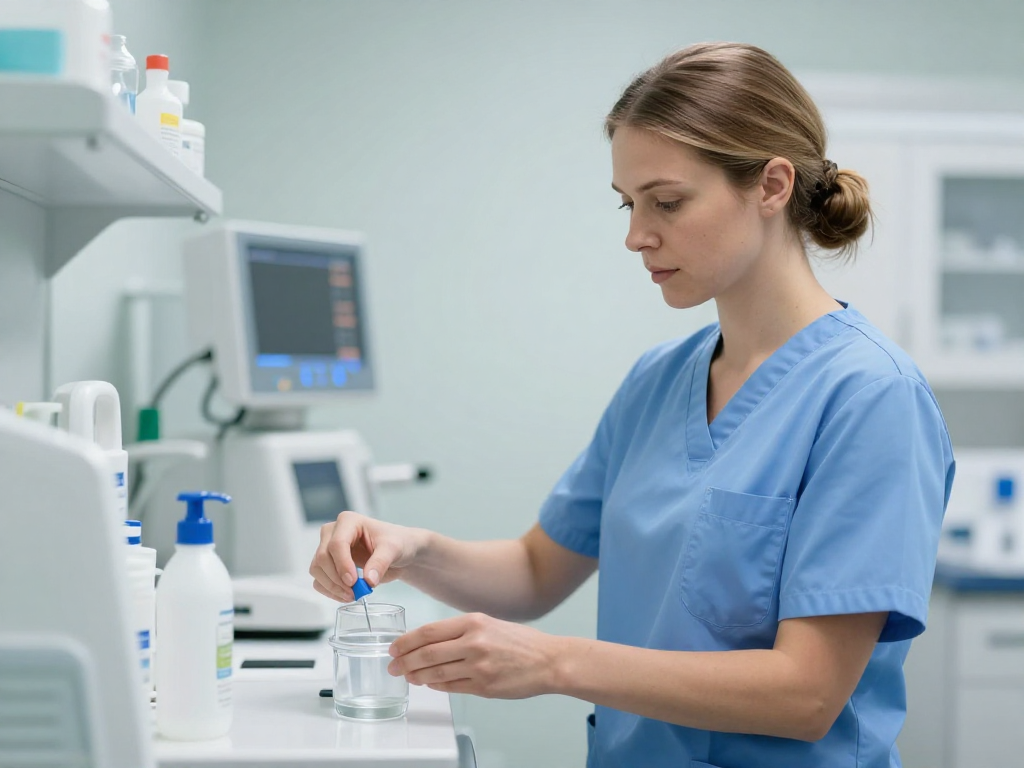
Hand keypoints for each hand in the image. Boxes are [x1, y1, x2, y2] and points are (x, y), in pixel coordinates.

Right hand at [309, 511, 425, 601]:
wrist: (397, 553)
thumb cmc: (396, 542)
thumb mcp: (393, 549)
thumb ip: (380, 562)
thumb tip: (369, 580)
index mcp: (348, 521)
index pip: (337, 543)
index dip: (342, 564)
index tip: (353, 581)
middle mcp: (333, 532)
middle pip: (323, 557)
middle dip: (337, 578)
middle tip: (355, 592)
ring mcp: (327, 547)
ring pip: (317, 569)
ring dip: (332, 586)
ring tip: (353, 595)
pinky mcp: (327, 564)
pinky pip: (319, 580)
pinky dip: (330, 591)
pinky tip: (346, 595)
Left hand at [387, 613, 560, 698]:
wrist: (549, 660)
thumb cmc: (522, 642)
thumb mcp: (490, 623)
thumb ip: (462, 631)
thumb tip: (431, 642)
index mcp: (474, 622)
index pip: (429, 632)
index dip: (407, 641)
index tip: (394, 647)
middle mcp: (474, 643)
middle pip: (427, 653)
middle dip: (405, 661)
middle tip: (393, 666)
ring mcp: (478, 666)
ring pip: (436, 673)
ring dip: (417, 676)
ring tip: (407, 676)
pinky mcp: (483, 686)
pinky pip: (451, 687)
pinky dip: (436, 686)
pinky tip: (429, 683)